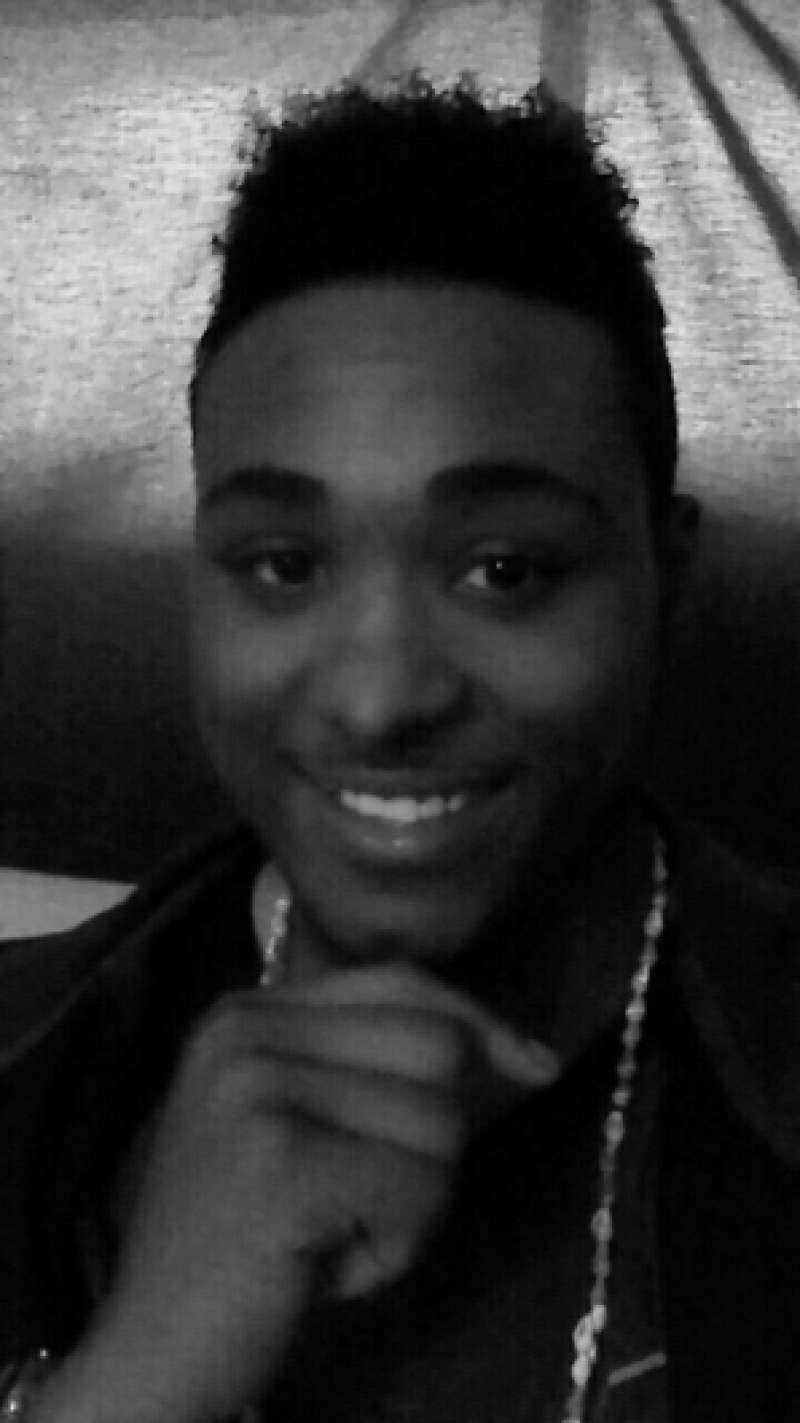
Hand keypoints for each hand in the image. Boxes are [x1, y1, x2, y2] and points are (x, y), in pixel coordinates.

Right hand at [41, 965, 556, 1422]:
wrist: (152, 1353)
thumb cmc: (244, 1246)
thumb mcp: (299, 1125)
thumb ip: (376, 1071)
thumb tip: (522, 1053)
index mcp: (246, 1013)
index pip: (399, 981)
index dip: (476, 1021)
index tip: (532, 1064)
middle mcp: (245, 1031)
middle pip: (435, 1045)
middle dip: (435, 1138)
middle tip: (369, 1199)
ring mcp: (257, 1090)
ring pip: (438, 1122)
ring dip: (415, 1203)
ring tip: (337, 1236)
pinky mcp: (283, 1161)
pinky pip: (419, 1187)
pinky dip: (398, 1242)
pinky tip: (333, 1267)